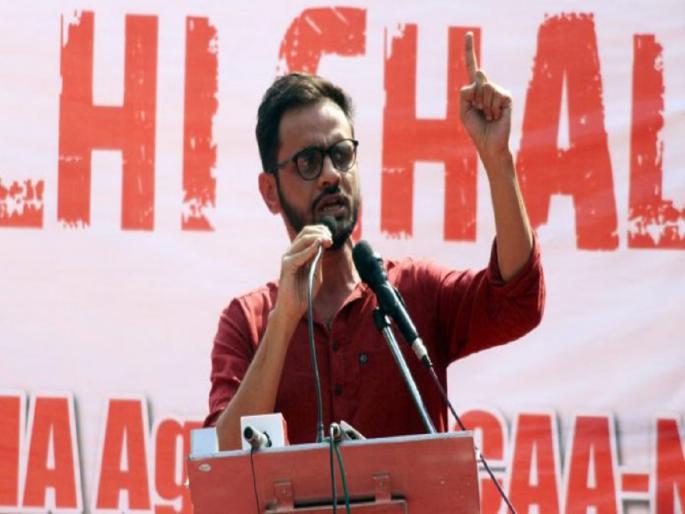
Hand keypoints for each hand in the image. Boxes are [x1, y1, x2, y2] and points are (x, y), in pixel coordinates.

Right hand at [275, 224, 332, 320]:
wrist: (293, 308)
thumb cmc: (304, 292)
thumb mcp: (316, 273)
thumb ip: (318, 259)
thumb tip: (324, 243)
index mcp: (299, 252)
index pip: (309, 233)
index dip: (321, 231)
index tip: (332, 238)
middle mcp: (292, 252)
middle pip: (305, 232)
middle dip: (320, 231)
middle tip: (330, 238)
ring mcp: (288, 258)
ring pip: (302, 239)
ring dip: (317, 238)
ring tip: (328, 241)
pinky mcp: (287, 266)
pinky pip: (299, 254)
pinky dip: (310, 249)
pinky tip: (318, 247)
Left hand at [460, 32, 512, 168]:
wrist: (489, 143)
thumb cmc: (476, 129)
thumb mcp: (463, 110)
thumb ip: (466, 92)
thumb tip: (480, 74)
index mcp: (475, 89)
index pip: (471, 66)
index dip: (469, 50)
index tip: (468, 33)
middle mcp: (487, 87)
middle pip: (476, 79)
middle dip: (474, 98)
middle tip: (480, 112)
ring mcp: (498, 91)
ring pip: (484, 87)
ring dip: (484, 105)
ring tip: (489, 116)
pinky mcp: (507, 97)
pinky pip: (494, 94)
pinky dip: (492, 108)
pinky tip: (496, 116)